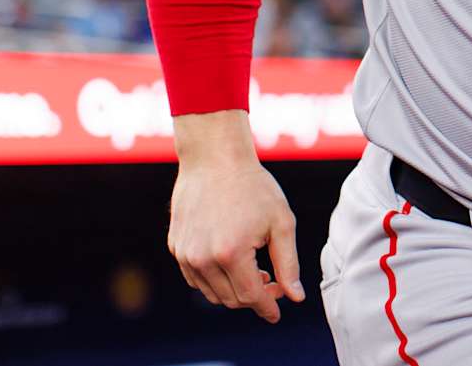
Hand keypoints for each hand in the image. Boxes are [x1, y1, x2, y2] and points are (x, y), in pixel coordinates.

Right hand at [167, 112, 304, 322]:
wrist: (214, 158)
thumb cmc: (254, 187)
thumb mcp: (281, 222)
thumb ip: (288, 263)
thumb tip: (295, 297)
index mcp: (231, 253)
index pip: (251, 297)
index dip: (267, 307)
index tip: (278, 312)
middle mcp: (203, 258)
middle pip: (231, 299)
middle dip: (255, 297)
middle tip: (273, 280)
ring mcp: (185, 254)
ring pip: (212, 293)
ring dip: (234, 290)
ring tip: (255, 270)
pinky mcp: (176, 247)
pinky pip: (196, 279)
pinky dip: (214, 281)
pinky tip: (232, 263)